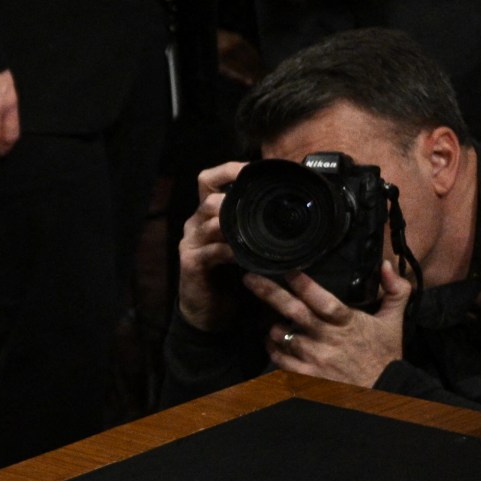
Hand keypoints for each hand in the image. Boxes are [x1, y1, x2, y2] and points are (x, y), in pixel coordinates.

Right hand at [175, 160, 246, 331]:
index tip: (252, 169)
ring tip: (255, 229)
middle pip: (208, 197)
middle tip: (257, 202)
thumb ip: (252, 226)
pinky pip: (212, 250)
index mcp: (207, 215)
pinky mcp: (191, 263)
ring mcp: (191, 243)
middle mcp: (195, 224)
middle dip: (233, 197)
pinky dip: (231, 251)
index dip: (228, 170)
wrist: (207, 311)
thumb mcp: (242, 245)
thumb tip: (289, 208)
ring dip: (234, 223)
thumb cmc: (228, 276)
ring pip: (209, 221)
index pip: (208, 180)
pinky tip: (246, 256)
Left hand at [248, 262, 412, 386]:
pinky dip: (273, 348)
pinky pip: (280, 359)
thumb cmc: (384, 355)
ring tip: (271, 319)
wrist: (383, 392)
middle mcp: (328, 339)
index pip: (323, 301)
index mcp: (348, 323)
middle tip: (249, 278)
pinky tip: (273, 342)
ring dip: (273, 326)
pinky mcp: (306, 376)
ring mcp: (314, 358)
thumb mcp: (394, 322)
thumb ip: (395, 291)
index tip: (288, 270)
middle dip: (269, 293)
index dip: (304, 285)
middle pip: (293, 312)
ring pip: (281, 335)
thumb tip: (386, 264)